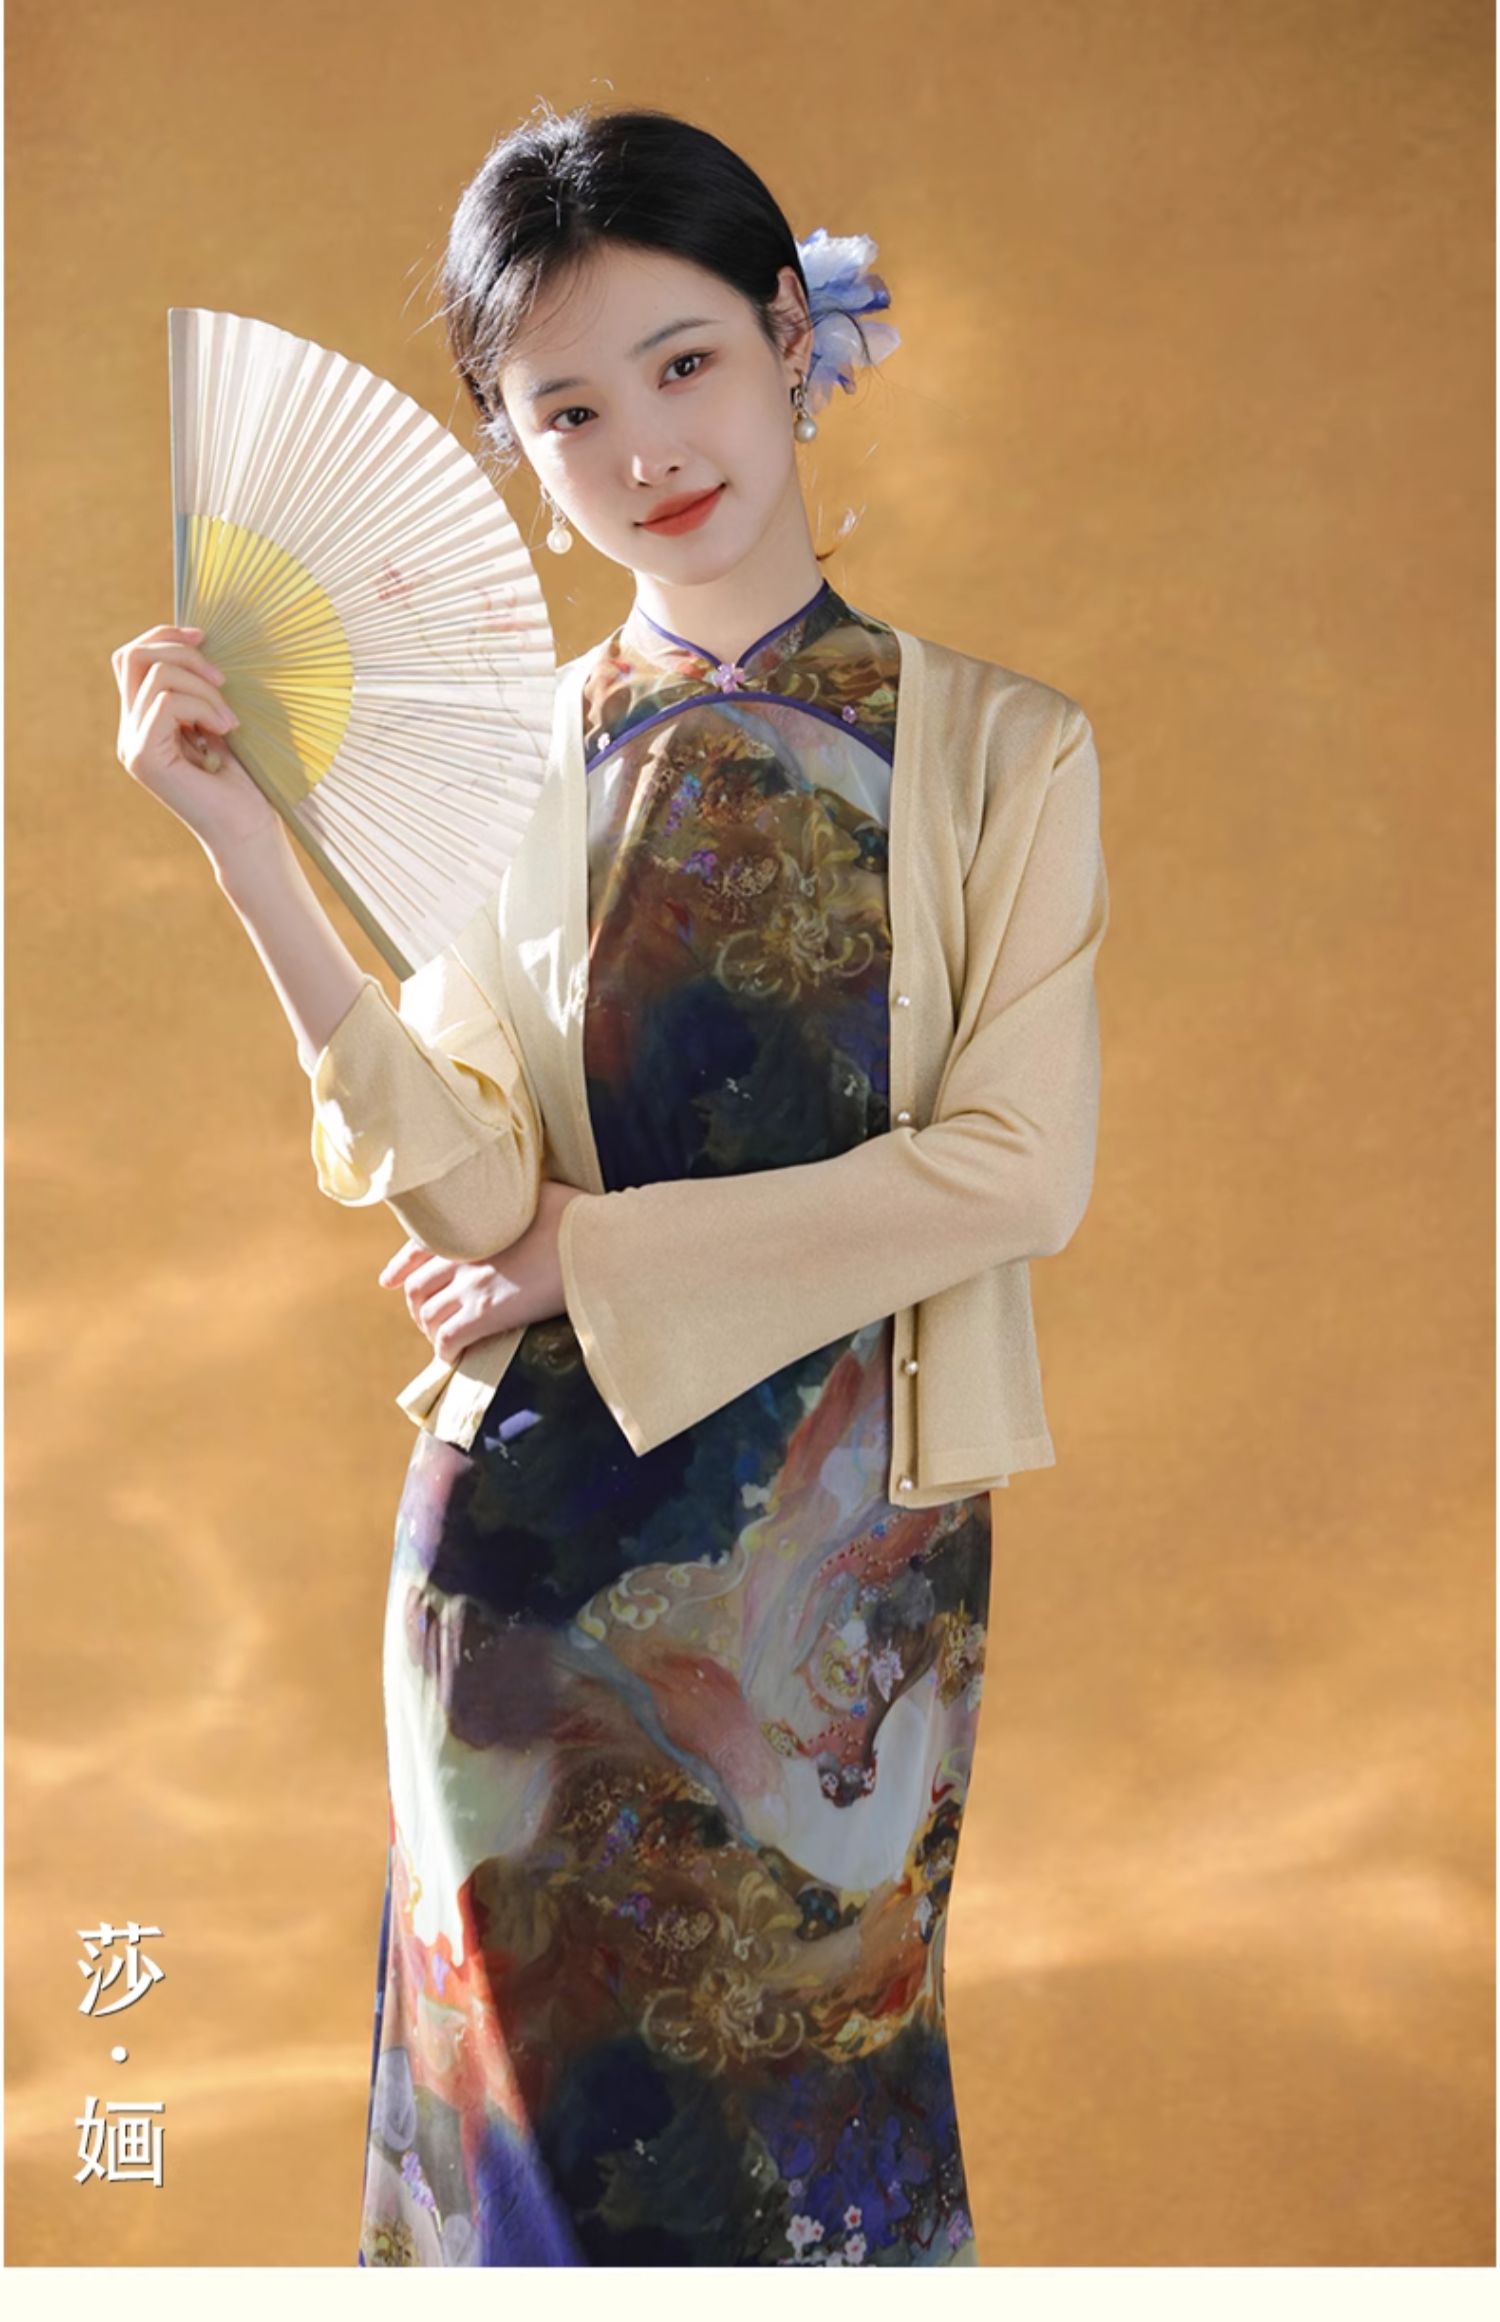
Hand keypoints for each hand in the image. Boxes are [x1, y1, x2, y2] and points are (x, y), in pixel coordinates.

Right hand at [110, 621, 279, 857]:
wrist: (250, 829)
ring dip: (204, 687)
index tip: (207, 636)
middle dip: (183, 651)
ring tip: (230, 720)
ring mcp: (133, 744)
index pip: (134, 657)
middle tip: (223, 678)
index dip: (166, 635)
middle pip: (133, 655)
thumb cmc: (247, 779)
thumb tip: (200, 637)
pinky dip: (204, 707)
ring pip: (157, 675)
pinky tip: (225, 731)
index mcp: (145, 719)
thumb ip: (201, 686)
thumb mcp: (222, 718)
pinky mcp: (144, 757)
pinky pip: (167, 703)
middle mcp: (131, 730)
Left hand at [377, 1178, 589, 1360]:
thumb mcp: (537, 1191)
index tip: (389, 1280)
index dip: (400, 1267)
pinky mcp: (486, 1314)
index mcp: (470, 1224)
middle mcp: (462, 1254)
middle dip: (418, 1306)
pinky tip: (456, 1358)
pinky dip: (445, 1352)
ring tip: (445, 1341)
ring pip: (428, 1316)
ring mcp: (471, 1285)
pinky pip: (448, 1340)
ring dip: (431, 1331)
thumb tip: (514, 1196)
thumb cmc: (579, 1215)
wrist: (596, 1244)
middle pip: (417, 1287)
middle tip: (430, 1318)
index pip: (417, 1247)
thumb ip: (513, 1198)